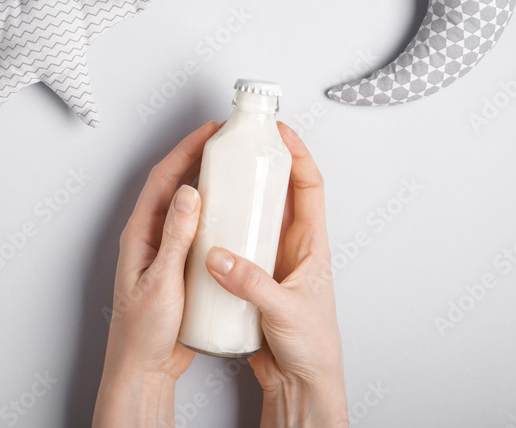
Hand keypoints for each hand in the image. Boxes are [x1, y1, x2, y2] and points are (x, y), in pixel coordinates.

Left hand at [93, 120, 218, 426]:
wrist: (146, 366)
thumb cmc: (142, 330)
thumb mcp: (161, 280)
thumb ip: (173, 237)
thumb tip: (187, 192)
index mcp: (140, 233)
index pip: (162, 179)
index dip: (184, 151)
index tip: (208, 133)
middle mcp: (151, 237)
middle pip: (175, 186)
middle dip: (198, 159)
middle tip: (226, 145)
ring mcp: (166, 251)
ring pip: (189, 208)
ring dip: (209, 186)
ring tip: (235, 172)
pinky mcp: (181, 267)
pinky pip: (199, 232)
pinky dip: (216, 217)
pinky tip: (235, 218)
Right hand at [205, 122, 347, 427]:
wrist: (301, 383)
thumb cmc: (313, 348)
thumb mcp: (284, 310)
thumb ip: (251, 283)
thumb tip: (220, 258)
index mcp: (311, 245)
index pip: (309, 187)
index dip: (297, 155)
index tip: (277, 132)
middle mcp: (291, 248)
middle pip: (277, 194)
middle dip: (259, 167)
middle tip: (236, 148)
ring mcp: (270, 262)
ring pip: (253, 218)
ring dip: (236, 198)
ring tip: (214, 181)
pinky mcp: (250, 280)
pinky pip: (234, 246)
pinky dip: (219, 232)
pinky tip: (202, 230)